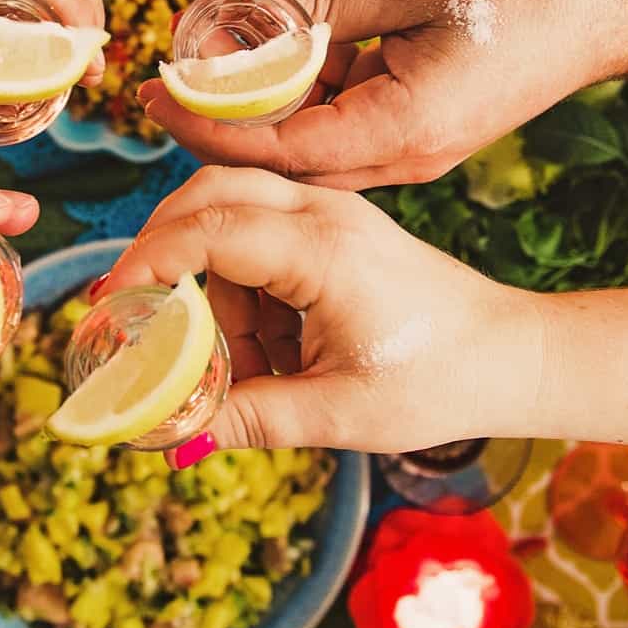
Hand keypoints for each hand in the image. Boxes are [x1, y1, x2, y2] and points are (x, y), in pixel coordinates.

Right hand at [99, 168, 539, 459]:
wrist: (511, 355)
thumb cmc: (436, 381)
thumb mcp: (337, 413)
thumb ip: (249, 417)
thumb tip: (172, 434)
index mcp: (322, 249)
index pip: (208, 229)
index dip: (149, 263)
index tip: (116, 308)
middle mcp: (323, 212)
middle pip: (208, 193)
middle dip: (163, 248)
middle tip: (139, 312)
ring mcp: (331, 213)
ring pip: (231, 215)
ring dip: (214, 284)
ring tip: (251, 366)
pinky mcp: (335, 227)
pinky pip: (260, 235)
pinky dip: (244, 286)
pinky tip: (275, 350)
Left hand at [141, 0, 627, 187]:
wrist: (611, 11)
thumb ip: (326, 3)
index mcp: (397, 130)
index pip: (273, 146)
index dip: (205, 123)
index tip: (152, 93)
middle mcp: (400, 157)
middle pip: (281, 156)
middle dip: (221, 118)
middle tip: (166, 72)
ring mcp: (412, 149)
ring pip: (309, 140)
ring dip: (262, 99)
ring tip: (217, 41)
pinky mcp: (419, 130)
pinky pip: (342, 123)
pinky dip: (305, 89)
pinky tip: (281, 42)